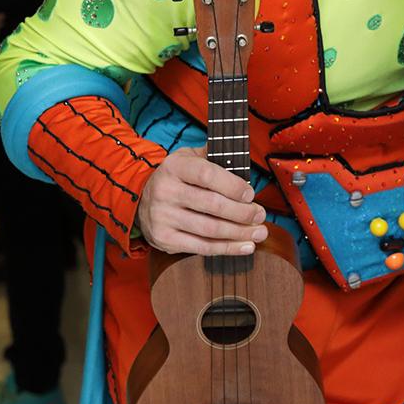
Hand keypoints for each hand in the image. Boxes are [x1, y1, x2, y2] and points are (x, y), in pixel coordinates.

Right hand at [136, 146, 269, 254]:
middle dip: (243, 212)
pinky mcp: (165, 239)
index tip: (251, 194)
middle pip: (212, 205)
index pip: (207, 175)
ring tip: (259, 232)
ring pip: (210, 229)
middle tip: (260, 214)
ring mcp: (163, 217)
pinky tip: (245, 246)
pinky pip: (202, 247)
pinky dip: (227, 248)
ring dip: (240, 232)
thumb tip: (241, 157)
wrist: (143, 201)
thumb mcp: (188, 158)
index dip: (233, 186)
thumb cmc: (177, 178)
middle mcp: (165, 191)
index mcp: (175, 167)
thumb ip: (213, 155)